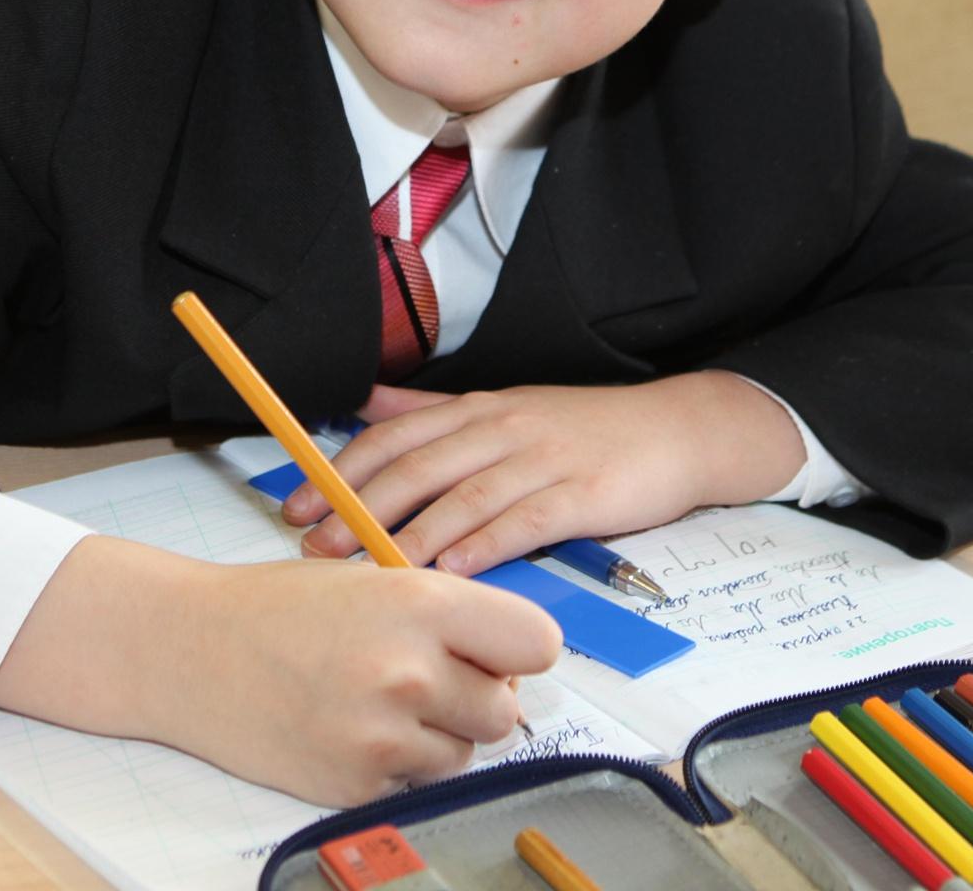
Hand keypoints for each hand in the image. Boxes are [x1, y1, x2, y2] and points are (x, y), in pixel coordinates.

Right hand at [0, 534, 561, 805]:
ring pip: (464, 753)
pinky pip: (414, 782)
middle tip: (427, 678)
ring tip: (379, 701)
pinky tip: (348, 727)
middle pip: (505, 709)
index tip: (495, 653)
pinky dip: (393, 764)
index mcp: (422, 602)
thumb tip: (512, 660)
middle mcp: (409, 669)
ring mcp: (381, 734)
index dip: (518, 650)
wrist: (188, 649)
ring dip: (437, 735)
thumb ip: (449, 616)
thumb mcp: (375, 580)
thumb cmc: (280, 607)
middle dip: (477, 697)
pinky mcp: (354, 782)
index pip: (537, 643)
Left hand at [283, 372, 806, 575]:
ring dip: (412, 535)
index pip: (394, 437)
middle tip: (316, 547)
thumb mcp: (506, 407)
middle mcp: (502, 427)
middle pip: (416, 467)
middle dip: (358, 508)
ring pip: (463, 495)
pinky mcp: (581, 492)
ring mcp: (542, 458)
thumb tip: (363, 400)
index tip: (297, 506)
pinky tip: (455, 572)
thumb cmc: (585, 430)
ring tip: (371, 570)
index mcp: (478, 410)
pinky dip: (485, 544)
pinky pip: (523, 519)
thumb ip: (432, 410)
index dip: (340, 472)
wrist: (676, 432)